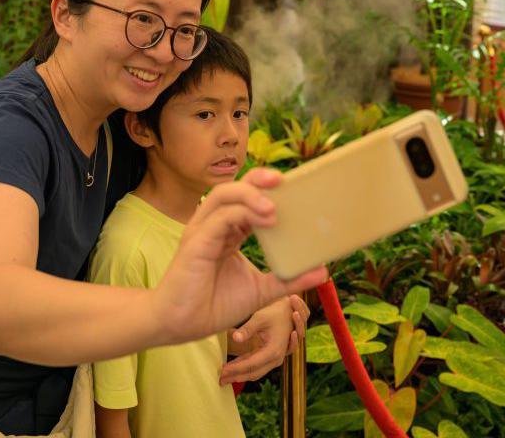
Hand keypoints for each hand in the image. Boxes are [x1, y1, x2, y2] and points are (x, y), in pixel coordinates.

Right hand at [153, 168, 326, 347]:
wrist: (182, 324)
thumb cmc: (214, 305)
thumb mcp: (261, 290)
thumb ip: (288, 279)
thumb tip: (323, 271)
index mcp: (227, 231)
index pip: (247, 199)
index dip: (267, 190)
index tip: (294, 188)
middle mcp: (214, 225)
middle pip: (234, 187)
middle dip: (259, 180)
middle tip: (285, 180)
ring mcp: (203, 231)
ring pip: (224, 195)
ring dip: (251, 194)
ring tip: (275, 207)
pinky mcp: (196, 242)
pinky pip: (220, 218)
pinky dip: (243, 213)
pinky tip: (265, 220)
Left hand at [220, 294, 310, 384]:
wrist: (289, 312)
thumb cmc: (274, 313)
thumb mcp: (260, 318)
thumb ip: (247, 329)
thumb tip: (235, 338)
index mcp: (273, 351)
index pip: (251, 364)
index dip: (235, 369)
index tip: (222, 371)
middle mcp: (276, 359)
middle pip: (252, 373)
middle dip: (235, 377)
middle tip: (219, 380)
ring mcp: (274, 360)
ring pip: (254, 372)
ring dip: (239, 375)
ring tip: (223, 377)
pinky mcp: (270, 357)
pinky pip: (256, 366)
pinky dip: (244, 369)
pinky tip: (231, 368)